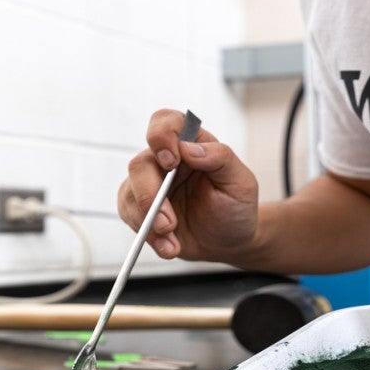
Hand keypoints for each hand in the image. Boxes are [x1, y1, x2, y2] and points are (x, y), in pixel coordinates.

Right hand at [115, 109, 258, 261]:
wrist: (228, 241)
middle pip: (140, 164)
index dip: (161, 136)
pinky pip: (129, 216)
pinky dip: (147, 236)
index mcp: (190, 143)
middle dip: (150, 196)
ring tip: (173, 241)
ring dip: (149, 222)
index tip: (171, 161)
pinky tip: (167, 247)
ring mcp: (150, 183)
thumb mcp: (241, 182)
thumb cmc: (235, 207)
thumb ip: (220, 158)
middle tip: (169, 223)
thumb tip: (188, 147)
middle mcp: (165, 160)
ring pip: (130, 193)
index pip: (165, 122)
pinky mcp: (139, 208)